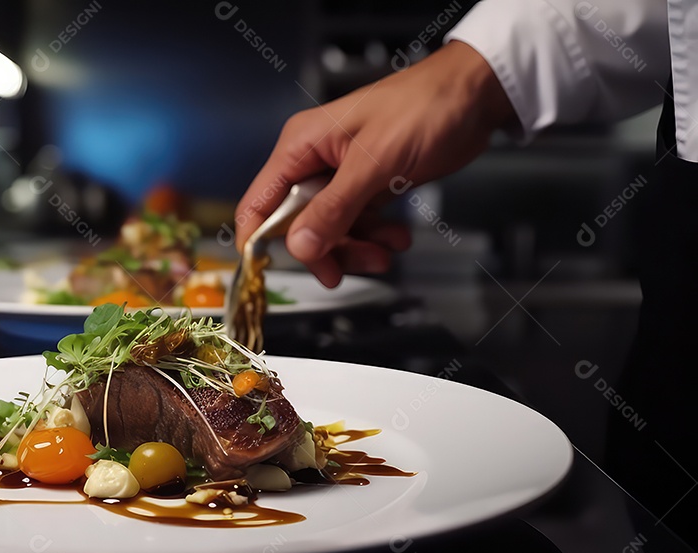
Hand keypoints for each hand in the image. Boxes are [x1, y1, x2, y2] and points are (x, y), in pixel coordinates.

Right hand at [235, 41, 516, 286]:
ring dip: (357, 248)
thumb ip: (334, 208)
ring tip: (386, 251)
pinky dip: (376, 237)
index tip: (270, 274)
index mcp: (301, 147)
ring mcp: (341, 175)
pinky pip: (357, 224)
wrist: (474, 96)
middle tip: (345, 271)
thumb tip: (299, 246)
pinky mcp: (367, 185)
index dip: (260, 241)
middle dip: (324, 250)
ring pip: (330, 230)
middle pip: (296, 226)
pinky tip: (397, 236)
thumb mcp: (375, 163)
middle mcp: (313, 162)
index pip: (260, 202)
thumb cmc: (424, 108)